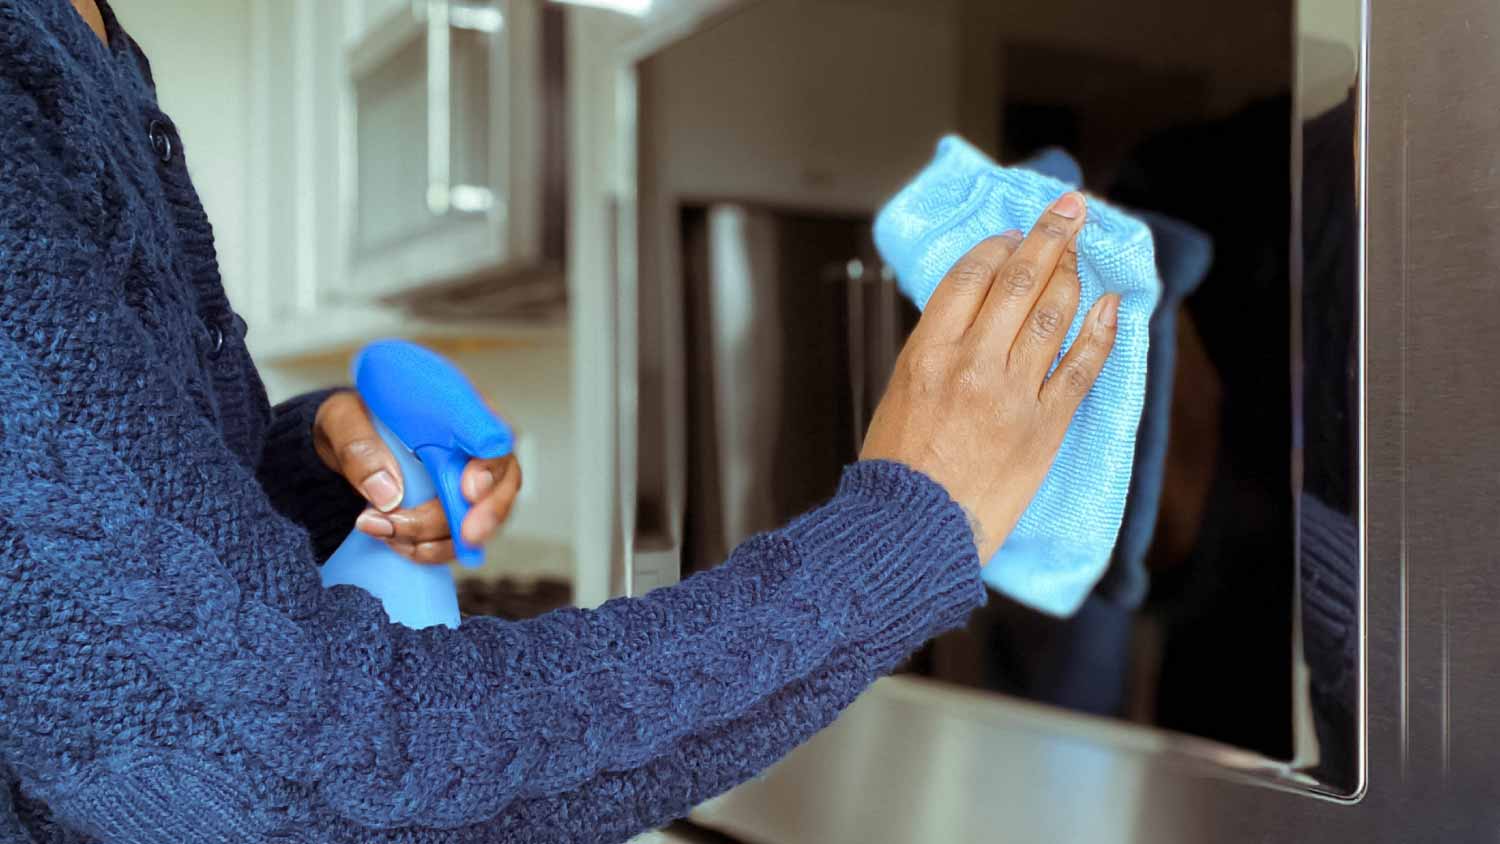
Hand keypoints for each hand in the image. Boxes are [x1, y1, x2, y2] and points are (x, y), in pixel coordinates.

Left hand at [312, 390, 521, 563]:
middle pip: (504, 480)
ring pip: (483, 516)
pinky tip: (396, 543)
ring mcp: (466, 480)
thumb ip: (360, 448)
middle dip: (485, 514)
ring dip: (442, 537)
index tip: (468, 490)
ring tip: (388, 532)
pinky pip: (459, 539)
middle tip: (463, 536)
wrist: (342, 446)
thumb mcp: (342, 420)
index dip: (490, 464)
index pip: (494, 433)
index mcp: (457, 408)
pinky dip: (431, 550)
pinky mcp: (452, 510)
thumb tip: (389, 494)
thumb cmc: (352, 422)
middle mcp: (472, 444)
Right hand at [860, 192, 1118, 560]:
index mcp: (927, 352)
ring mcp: (1013, 393)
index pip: (971, 277)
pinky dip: (1100, 332)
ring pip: (1054, 314)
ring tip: (1081, 253)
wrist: (912, 532)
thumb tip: (971, 319)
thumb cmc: (898, 473)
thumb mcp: (898, 394)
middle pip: (1020, 281)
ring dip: (1073, 275)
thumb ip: (936, 352)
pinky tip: (1110, 306)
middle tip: (1069, 209)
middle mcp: (972, 363)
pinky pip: (1081, 367)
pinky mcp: (1045, 426)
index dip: (998, 247)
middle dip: (1049, 236)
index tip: (1013, 234)